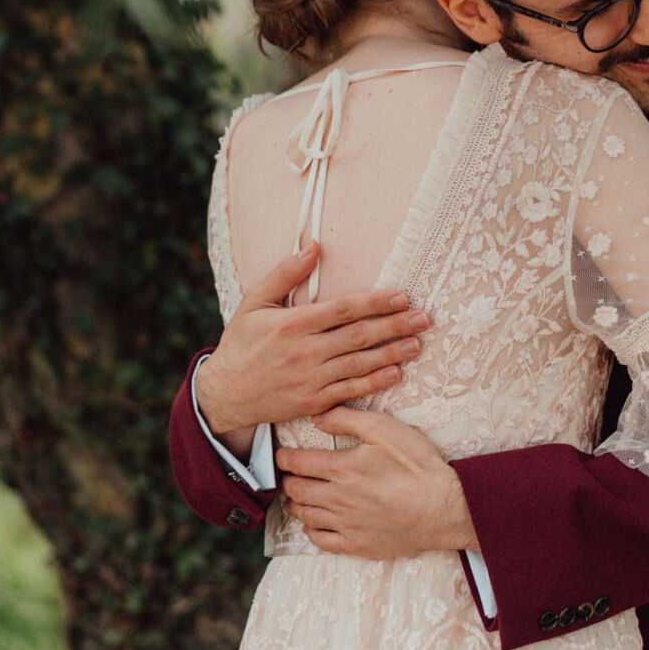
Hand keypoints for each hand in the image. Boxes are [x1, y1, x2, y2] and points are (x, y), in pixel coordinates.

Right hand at [194, 243, 429, 434]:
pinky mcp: (313, 402)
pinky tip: (395, 373)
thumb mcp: (254, 302)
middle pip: (359, 336)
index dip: (376, 302)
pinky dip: (374, 383)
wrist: (224, 394)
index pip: (344, 309)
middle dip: (395, 326)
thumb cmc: (241, 343)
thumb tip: (313, 247)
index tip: (401, 296)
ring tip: (417, 343)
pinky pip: (350, 391)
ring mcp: (311, 379)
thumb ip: (284, 274)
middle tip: (424, 318)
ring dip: (392, 353)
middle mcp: (305, 351)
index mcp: (293, 324)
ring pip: (360, 364)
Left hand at [275, 407, 478, 557]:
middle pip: (297, 490)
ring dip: (295, 505)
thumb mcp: (385, 429)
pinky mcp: (357, 544)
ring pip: (305, 516)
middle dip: (287, 480)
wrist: (444, 508)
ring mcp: (346, 524)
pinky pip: (322, 541)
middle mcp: (336, 498)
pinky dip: (311, 532)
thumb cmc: (418, 466)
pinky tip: (312, 525)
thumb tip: (318, 419)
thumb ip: (347, 419)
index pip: (297, 463)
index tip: (281, 455)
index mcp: (340, 469)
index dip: (283, 457)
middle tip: (287, 475)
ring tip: (295, 498)